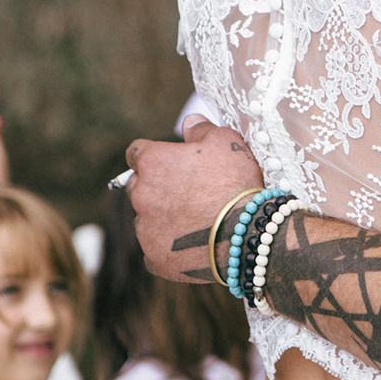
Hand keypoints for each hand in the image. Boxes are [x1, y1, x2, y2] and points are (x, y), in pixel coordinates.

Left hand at [125, 117, 264, 281]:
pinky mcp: (153, 257)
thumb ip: (201, 129)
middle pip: (137, 186)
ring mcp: (145, 228)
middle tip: (185, 192)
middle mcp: (141, 194)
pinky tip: (189, 244)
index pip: (136, 152)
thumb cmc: (235, 181)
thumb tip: (188, 122)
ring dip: (162, 217)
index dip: (153, 156)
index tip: (168, 162)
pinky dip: (167, 247)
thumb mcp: (225, 141)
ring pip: (145, 219)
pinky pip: (154, 249)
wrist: (244, 232)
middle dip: (155, 187)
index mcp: (153, 162)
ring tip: (194, 220)